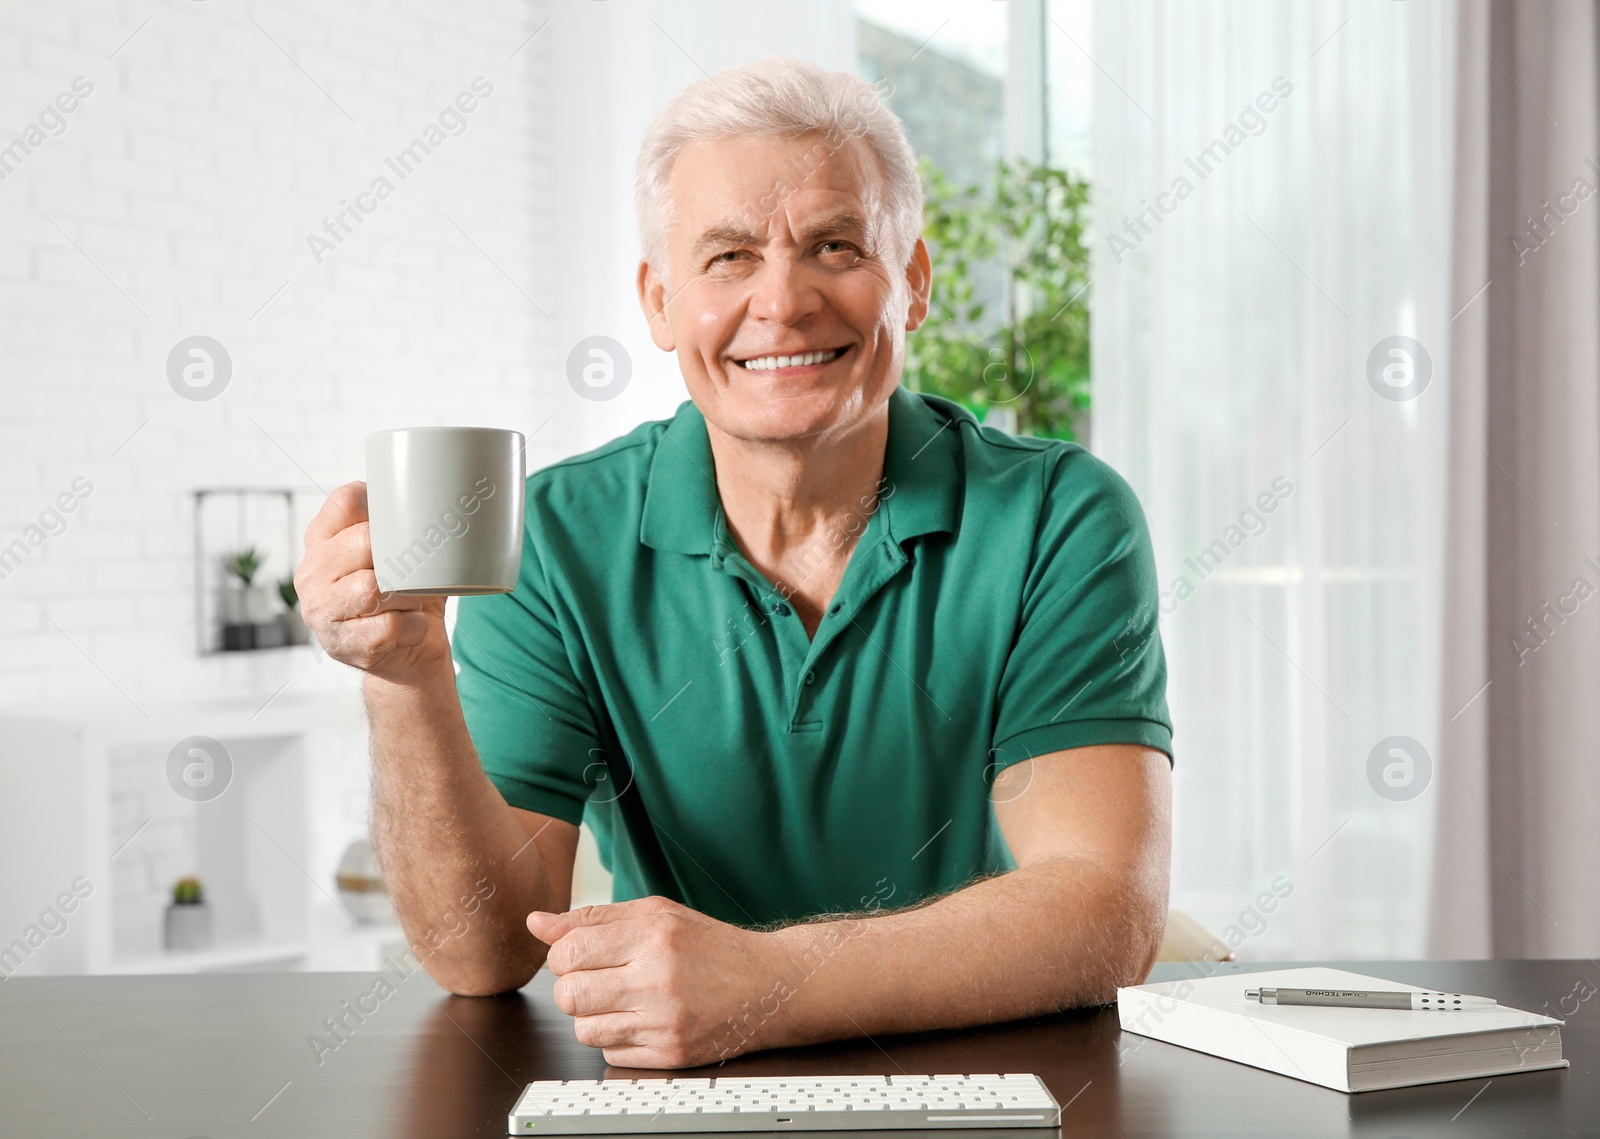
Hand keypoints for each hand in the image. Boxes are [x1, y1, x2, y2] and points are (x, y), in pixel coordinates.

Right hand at [293, 481, 449, 686]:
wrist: (408, 657)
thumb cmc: (406, 596)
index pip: (346, 501)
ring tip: (413, 603)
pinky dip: (414, 627)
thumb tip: (444, 492)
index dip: (383, 509)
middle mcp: (311, 573)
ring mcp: (322, 611)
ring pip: (374, 587)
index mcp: (322, 541)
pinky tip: (413, 628)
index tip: (406, 527)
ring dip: (409, 597)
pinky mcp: (343, 644)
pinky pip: (390, 625)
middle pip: (363, 544)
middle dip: (402, 560)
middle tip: (418, 574)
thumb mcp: (399, 554)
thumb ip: (404, 522)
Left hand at [527, 897, 794, 1067]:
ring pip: (584, 1030)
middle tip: (595, 979)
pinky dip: (617, 1039)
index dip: (562, 955)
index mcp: (653, 934)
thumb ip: (593, 918)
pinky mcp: (672, 1054)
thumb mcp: (656, 915)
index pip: (569, 951)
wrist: (770, 985)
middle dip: (571, 988)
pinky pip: (611, 1054)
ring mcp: (665, 1021)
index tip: (579, 955)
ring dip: (592, 1016)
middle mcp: (659, 977)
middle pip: (569, 995)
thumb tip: (536, 922)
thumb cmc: (710, 946)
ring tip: (620, 1000)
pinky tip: (641, 1020)